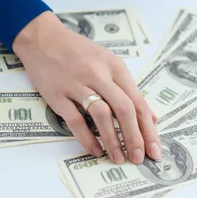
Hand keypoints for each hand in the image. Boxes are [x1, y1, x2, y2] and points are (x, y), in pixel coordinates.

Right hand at [13, 11, 160, 164]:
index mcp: (115, 67)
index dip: (148, 128)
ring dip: (113, 140)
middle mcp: (99, 74)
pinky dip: (86, 138)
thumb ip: (129, 89)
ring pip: (102, 115)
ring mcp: (77, 84)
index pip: (137, 102)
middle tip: (139, 159)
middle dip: (134, 137)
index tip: (154, 150)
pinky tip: (95, 150)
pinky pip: (74, 120)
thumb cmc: (78, 52)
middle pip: (124, 109)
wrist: (42, 39)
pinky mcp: (57, 94)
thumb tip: (151, 117)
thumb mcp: (109, 63)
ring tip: (119, 158)